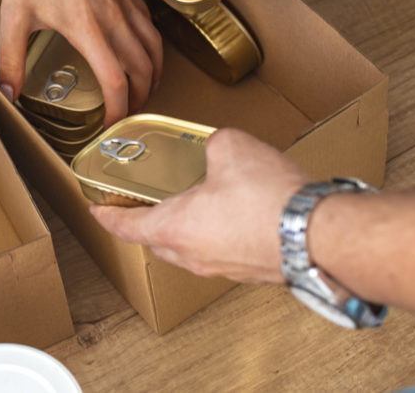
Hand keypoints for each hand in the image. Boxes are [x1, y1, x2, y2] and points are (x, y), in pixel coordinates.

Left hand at [0, 0, 162, 125]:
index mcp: (88, 29)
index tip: (108, 126)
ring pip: (154, 49)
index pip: (115, 81)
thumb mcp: (13, 19)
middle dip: (139, 99)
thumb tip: (8, 93)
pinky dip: (153, 50)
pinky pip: (151, 28)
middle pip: (142, 70)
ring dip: (153, 76)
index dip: (116, 110)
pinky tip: (144, 57)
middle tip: (128, 115)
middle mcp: (113, 19)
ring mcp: (125, 5)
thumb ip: (11, 59)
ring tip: (143, 92)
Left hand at [91, 128, 307, 282]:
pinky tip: (235, 213)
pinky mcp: (249, 270)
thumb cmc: (270, 200)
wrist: (317, 235)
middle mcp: (192, 255)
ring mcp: (221, 268)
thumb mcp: (228, 148)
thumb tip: (216, 147)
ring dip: (186, 228)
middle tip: (145, 202)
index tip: (97, 211)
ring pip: (190, 249)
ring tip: (195, 201)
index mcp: (173, 228)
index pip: (125, 227)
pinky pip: (221, 252)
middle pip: (156, 241)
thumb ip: (210, 145)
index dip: (107, 216)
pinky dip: (218, 235)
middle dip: (147, 221)